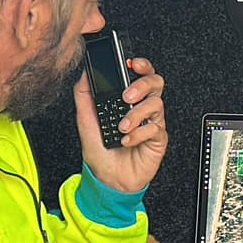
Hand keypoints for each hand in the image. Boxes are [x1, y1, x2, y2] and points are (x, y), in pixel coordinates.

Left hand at [77, 57, 167, 193]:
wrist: (107, 179)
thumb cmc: (100, 151)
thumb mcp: (85, 120)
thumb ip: (84, 96)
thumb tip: (83, 74)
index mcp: (127, 100)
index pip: (140, 75)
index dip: (141, 65)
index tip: (132, 63)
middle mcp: (142, 108)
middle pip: (155, 83)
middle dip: (142, 85)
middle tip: (127, 96)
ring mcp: (151, 123)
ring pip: (156, 104)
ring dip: (136, 114)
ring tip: (121, 126)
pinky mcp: (158, 139)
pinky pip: (156, 128)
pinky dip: (139, 133)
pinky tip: (127, 140)